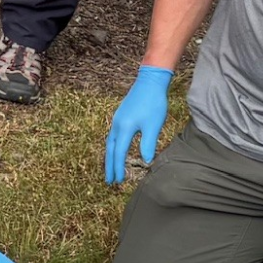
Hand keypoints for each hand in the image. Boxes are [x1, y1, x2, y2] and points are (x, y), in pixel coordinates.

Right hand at [105, 66, 172, 183]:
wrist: (150, 81)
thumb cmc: (153, 103)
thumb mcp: (153, 126)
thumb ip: (148, 144)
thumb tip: (146, 161)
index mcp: (124, 129)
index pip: (119, 153)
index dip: (118, 168)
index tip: (118, 181)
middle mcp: (117, 125)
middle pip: (110, 150)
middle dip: (110, 166)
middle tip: (109, 181)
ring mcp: (118, 119)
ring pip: (111, 142)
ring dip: (110, 157)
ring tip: (111, 168)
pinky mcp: (121, 115)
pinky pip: (113, 135)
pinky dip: (113, 146)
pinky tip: (117, 149)